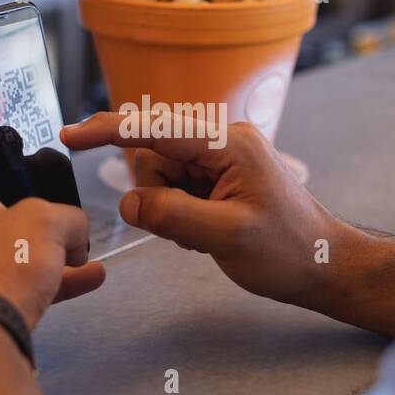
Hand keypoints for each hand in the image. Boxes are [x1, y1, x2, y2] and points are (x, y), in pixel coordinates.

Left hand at [0, 122, 104, 328]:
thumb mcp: (48, 223)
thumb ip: (69, 217)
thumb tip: (77, 231)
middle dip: (23, 196)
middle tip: (50, 193)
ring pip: (3, 241)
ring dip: (41, 242)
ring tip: (79, 246)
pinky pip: (14, 278)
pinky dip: (47, 277)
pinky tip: (86, 279)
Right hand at [62, 113, 352, 309]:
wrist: (324, 266)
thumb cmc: (289, 250)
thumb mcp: (227, 236)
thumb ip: (172, 215)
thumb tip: (129, 203)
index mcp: (228, 142)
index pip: (155, 128)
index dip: (108, 130)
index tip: (70, 136)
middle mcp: (222, 141)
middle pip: (153, 155)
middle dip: (158, 195)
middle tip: (193, 228)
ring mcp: (219, 160)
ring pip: (160, 176)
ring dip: (170, 210)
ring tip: (206, 233)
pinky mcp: (218, 179)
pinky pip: (175, 191)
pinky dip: (180, 215)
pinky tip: (207, 233)